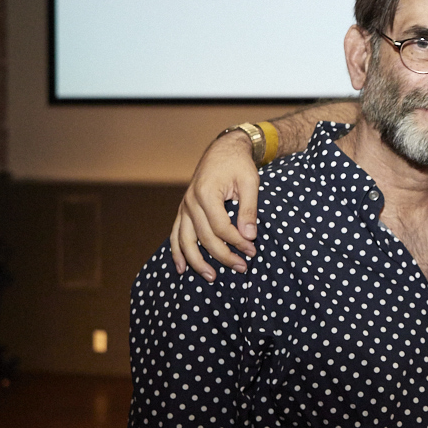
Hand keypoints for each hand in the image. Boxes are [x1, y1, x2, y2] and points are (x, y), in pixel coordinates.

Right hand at [170, 131, 261, 280]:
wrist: (224, 150)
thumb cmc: (239, 165)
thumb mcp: (250, 182)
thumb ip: (249, 209)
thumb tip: (249, 236)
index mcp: (207, 193)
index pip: (221, 227)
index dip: (237, 242)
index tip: (252, 251)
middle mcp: (191, 201)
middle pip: (205, 237)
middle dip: (224, 255)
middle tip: (242, 267)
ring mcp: (184, 206)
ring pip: (185, 240)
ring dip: (197, 261)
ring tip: (212, 277)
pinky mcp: (183, 210)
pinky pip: (176, 234)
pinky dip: (177, 252)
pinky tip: (182, 268)